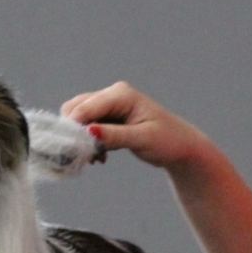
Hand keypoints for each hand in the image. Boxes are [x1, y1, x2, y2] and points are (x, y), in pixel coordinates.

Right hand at [60, 81, 215, 174]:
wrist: (181, 147)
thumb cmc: (168, 140)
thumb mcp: (142, 139)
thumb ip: (115, 135)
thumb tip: (89, 131)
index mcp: (121, 94)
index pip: (86, 107)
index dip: (74, 126)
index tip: (70, 149)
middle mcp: (112, 95)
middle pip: (76, 109)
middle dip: (75, 132)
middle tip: (84, 155)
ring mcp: (109, 106)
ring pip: (79, 119)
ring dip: (81, 139)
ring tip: (95, 158)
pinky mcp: (108, 119)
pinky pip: (87, 128)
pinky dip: (89, 143)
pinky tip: (100, 157)